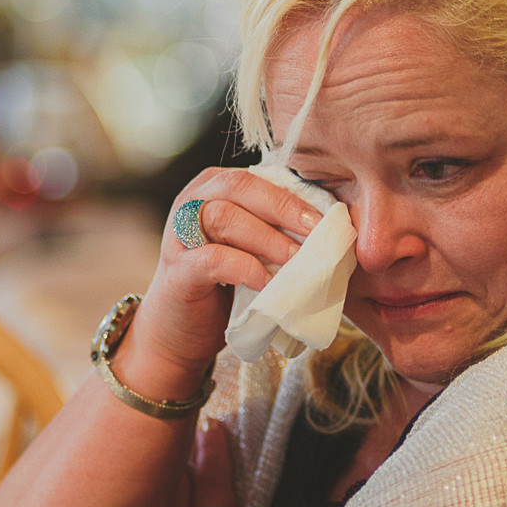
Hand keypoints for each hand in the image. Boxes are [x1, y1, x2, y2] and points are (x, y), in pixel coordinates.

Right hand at [114, 167, 323, 396]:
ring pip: (225, 217)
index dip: (295, 194)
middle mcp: (192, 201)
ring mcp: (179, 234)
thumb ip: (274, 226)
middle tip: (318, 233)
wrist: (180, 330)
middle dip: (285, 209)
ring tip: (298, 260)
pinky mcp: (178, 270)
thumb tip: (328, 223)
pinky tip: (268, 282)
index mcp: (213, 186)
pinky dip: (246, 268)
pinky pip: (213, 259)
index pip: (258, 176)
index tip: (328, 216)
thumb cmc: (223, 282)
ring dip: (269, 239)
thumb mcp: (251, 245)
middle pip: (240, 187)